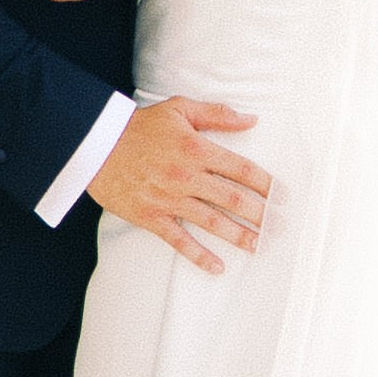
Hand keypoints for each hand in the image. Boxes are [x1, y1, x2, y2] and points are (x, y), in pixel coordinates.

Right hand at [90, 95, 269, 274]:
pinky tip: (217, 267)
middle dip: (260, 214)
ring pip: (213, 222)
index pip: (241, 169)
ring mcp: (170, 199)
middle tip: (279, 226)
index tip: (282, 196)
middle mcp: (187, 176)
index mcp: (197, 149)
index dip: (265, 183)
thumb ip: (217, 115)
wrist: (95, 144)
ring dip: (239, 236)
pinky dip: (199, 256)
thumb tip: (251, 120)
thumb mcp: (180, 109)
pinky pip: (180, 241)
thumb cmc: (139, 126)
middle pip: (233, 198)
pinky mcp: (152, 217)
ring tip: (259, 246)